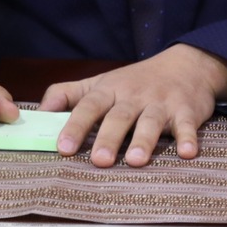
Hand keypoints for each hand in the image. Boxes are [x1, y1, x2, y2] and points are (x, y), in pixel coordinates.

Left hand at [41, 44, 226, 167]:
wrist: (187, 65)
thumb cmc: (137, 81)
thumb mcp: (101, 82)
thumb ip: (68, 94)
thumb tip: (38, 112)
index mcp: (110, 90)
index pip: (89, 107)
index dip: (76, 127)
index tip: (63, 148)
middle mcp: (135, 96)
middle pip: (120, 117)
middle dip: (109, 138)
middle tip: (100, 161)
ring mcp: (162, 103)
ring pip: (151, 122)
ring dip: (145, 140)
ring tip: (136, 161)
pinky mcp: (187, 111)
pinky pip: (187, 125)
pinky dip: (188, 138)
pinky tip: (187, 152)